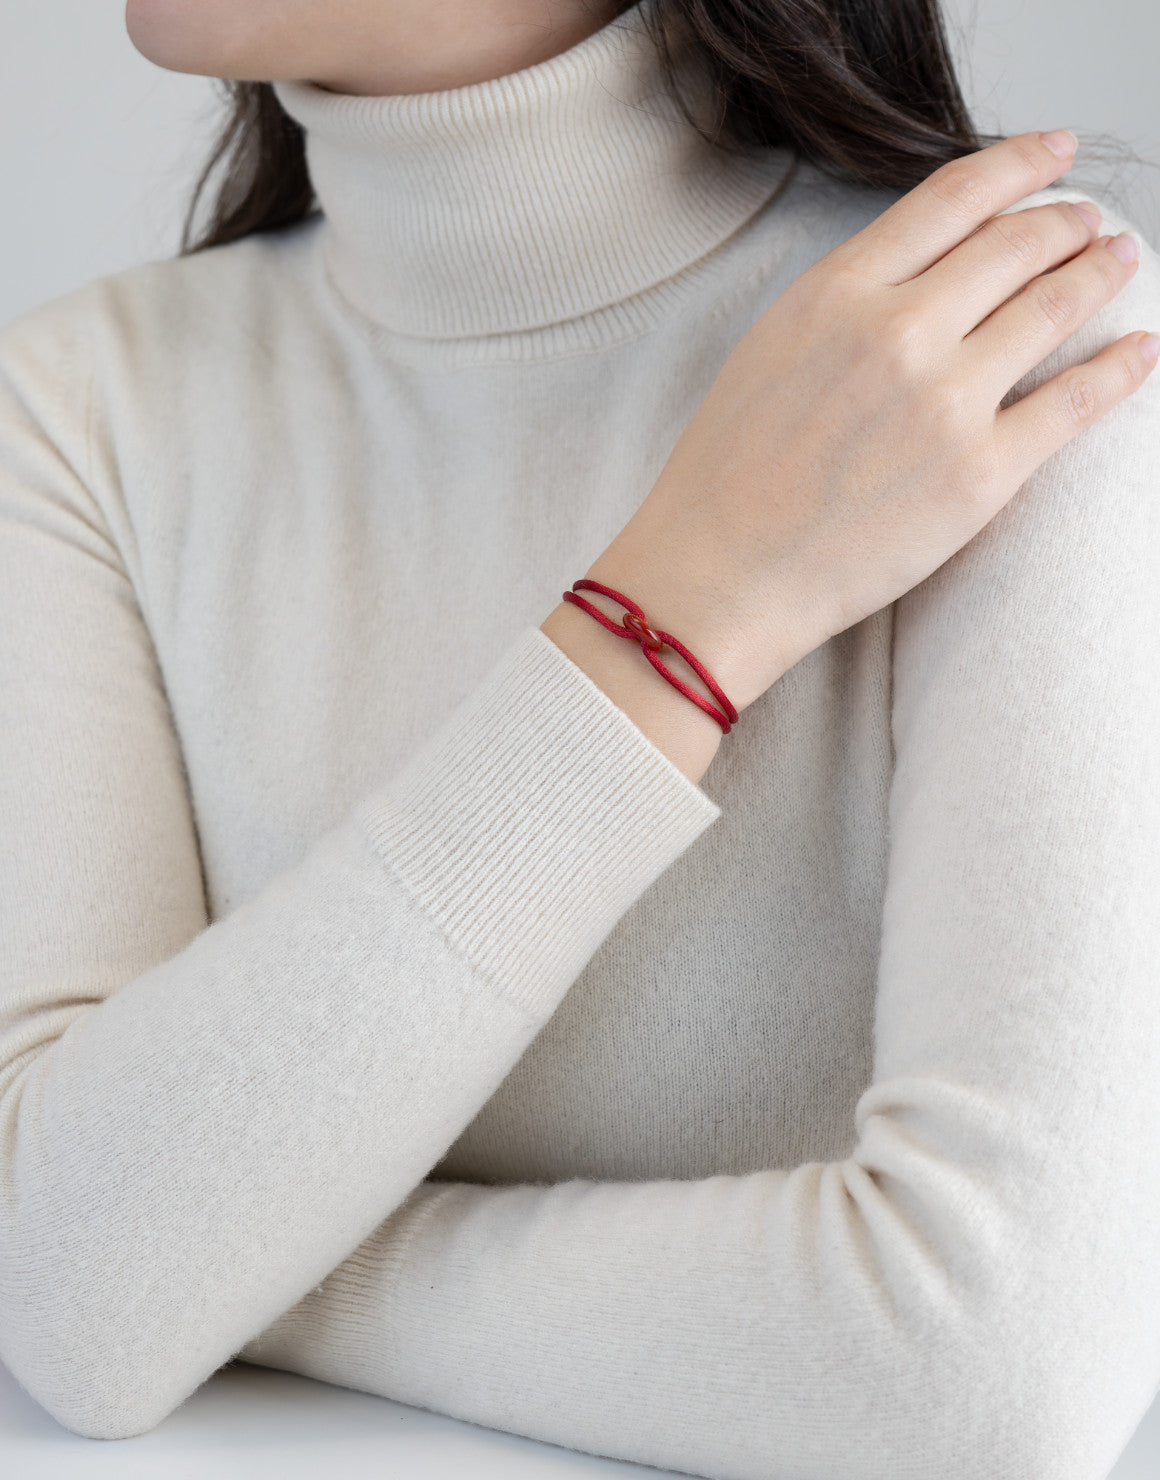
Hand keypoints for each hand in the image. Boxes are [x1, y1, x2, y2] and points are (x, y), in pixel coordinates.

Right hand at [590, 129, 1155, 712]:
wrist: (720, 576)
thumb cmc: (726, 477)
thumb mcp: (769, 350)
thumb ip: (844, 302)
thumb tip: (921, 275)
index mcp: (836, 293)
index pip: (952, 197)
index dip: (1019, 163)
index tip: (1054, 153)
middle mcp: (898, 331)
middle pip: (1015, 244)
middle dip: (1066, 222)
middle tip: (1088, 223)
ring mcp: (945, 402)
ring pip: (1054, 308)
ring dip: (1099, 274)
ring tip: (1119, 263)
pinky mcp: (981, 474)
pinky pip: (1075, 403)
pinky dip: (1120, 367)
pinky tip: (1140, 349)